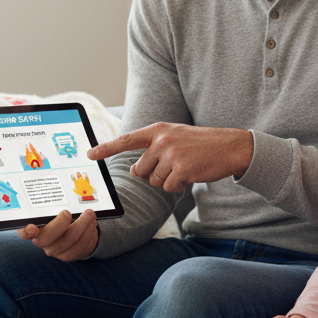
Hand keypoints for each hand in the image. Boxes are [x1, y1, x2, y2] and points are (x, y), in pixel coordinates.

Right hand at [18, 209, 98, 261]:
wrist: (76, 232)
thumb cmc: (61, 215)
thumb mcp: (55, 207)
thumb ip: (54, 202)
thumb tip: (60, 185)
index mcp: (34, 227)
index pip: (24, 232)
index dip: (26, 232)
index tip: (32, 227)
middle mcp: (41, 241)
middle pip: (45, 238)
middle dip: (59, 224)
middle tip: (68, 212)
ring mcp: (54, 249)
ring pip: (66, 242)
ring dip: (81, 226)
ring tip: (89, 214)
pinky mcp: (68, 255)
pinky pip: (79, 247)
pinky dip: (88, 233)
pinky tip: (92, 224)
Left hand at [88, 122, 254, 193]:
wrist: (229, 146)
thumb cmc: (200, 144)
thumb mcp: (175, 138)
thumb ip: (153, 149)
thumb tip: (133, 169)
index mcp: (158, 130)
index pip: (126, 140)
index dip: (105, 148)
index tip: (88, 154)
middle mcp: (161, 140)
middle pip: (140, 169)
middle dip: (153, 173)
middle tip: (173, 164)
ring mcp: (171, 155)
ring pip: (154, 181)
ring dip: (168, 180)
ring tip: (185, 167)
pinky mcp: (181, 169)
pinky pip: (169, 187)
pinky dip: (178, 186)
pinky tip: (190, 174)